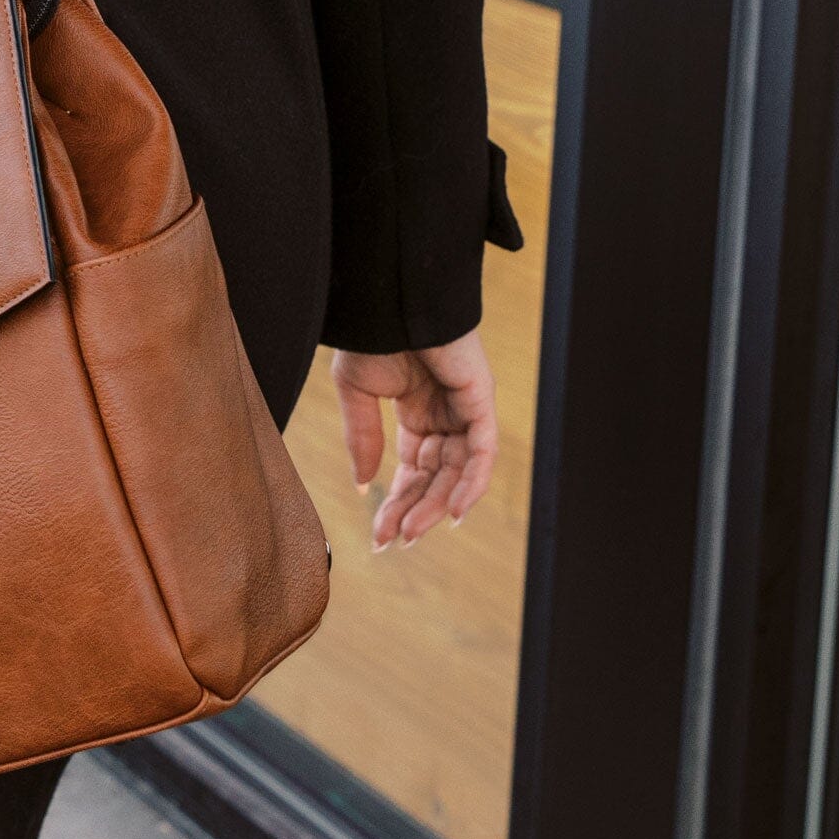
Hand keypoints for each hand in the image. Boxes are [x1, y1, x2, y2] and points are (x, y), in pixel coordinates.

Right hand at [330, 330, 498, 549]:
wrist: (386, 297)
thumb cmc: (371, 334)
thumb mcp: (355, 393)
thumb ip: (361, 439)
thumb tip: (362, 485)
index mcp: (417, 412)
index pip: (414, 469)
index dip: (398, 502)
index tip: (378, 533)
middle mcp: (446, 415)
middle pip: (435, 477)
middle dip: (414, 511)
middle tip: (393, 541)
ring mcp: (465, 409)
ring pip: (458, 472)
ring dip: (436, 505)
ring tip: (411, 533)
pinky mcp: (481, 400)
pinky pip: (482, 453)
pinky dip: (470, 485)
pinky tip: (451, 513)